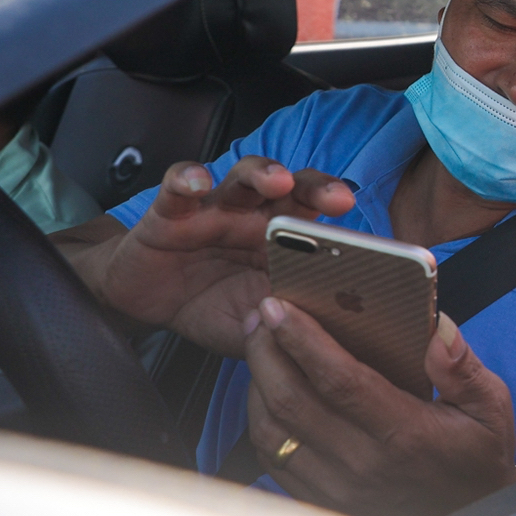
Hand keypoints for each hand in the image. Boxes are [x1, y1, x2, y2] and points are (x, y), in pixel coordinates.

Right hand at [81, 158, 354, 356]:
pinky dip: (186, 179)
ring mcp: (215, 209)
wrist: (147, 303)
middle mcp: (256, 217)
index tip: (368, 237)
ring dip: (263, 175)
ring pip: (244, 177)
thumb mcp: (249, 326)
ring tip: (277, 182)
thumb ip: (280, 329)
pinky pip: (178, 186)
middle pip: (294, 189)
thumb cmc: (210, 307)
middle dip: (317, 188)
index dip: (344, 229)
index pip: (321, 222)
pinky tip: (198, 182)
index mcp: (283, 242)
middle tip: (336, 199)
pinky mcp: (170, 212)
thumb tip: (319, 340)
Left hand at [243, 298, 515, 515]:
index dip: (303, 339)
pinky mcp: (321, 501)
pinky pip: (272, 459)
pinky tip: (267, 391)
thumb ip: (462, 368)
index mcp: (405, 434)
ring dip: (257, 382)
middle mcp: (363, 464)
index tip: (280, 306)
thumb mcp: (490, 408)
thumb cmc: (477, 459)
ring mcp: (336, 488)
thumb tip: (436, 328)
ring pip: (271, 430)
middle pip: (291, 400)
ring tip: (261, 345)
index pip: (339, 380)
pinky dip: (260, 419)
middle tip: (262, 315)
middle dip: (267, 350)